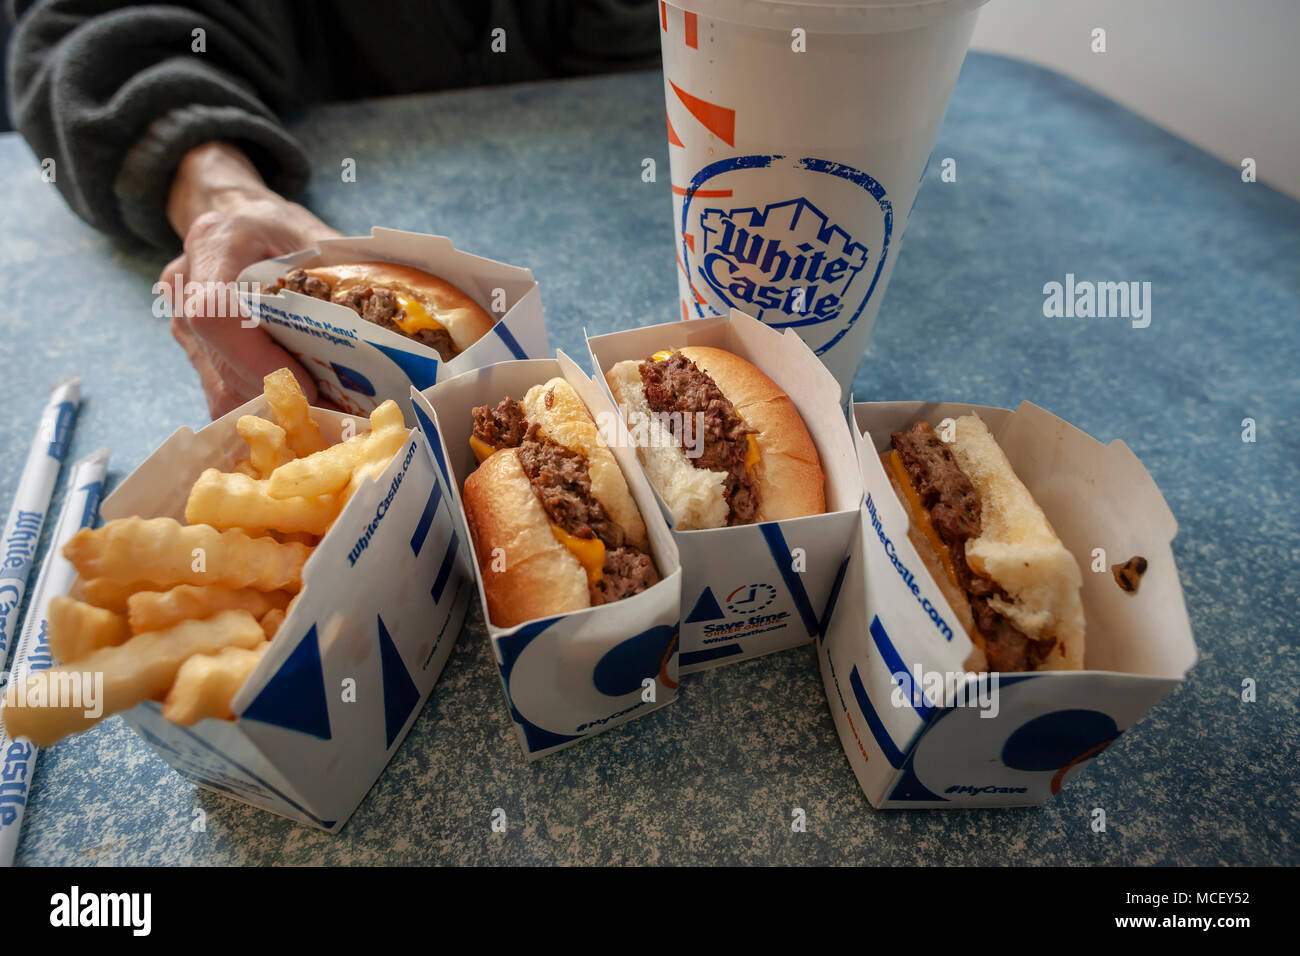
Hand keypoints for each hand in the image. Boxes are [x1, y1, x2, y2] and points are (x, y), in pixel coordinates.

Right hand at [161, 142, 341, 417]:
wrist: (234, 220)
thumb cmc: (276, 226)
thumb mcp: (311, 232)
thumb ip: (341, 269)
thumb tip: (389, 316)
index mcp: (214, 244)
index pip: (215, 312)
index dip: (256, 357)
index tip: (306, 383)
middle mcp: (184, 285)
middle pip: (223, 364)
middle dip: (281, 394)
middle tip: (338, 412)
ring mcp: (181, 322)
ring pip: (220, 388)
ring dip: (274, 409)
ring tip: (328, 415)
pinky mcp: (192, 350)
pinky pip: (222, 394)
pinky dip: (263, 408)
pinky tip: (303, 410)